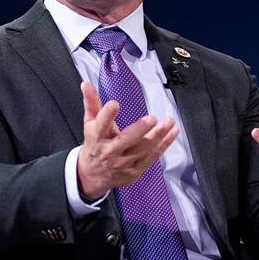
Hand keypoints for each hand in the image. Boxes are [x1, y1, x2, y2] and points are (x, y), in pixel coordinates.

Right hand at [77, 81, 178, 199]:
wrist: (93, 175)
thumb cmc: (94, 144)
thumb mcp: (89, 123)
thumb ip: (91, 103)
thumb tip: (86, 84)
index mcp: (97, 137)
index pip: (101, 125)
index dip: (107, 115)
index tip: (114, 104)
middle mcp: (110, 151)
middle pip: (125, 140)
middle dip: (139, 130)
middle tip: (151, 118)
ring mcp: (123, 163)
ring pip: (142, 149)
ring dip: (158, 135)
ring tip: (169, 122)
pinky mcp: (135, 170)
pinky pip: (152, 156)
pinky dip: (164, 145)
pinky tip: (172, 132)